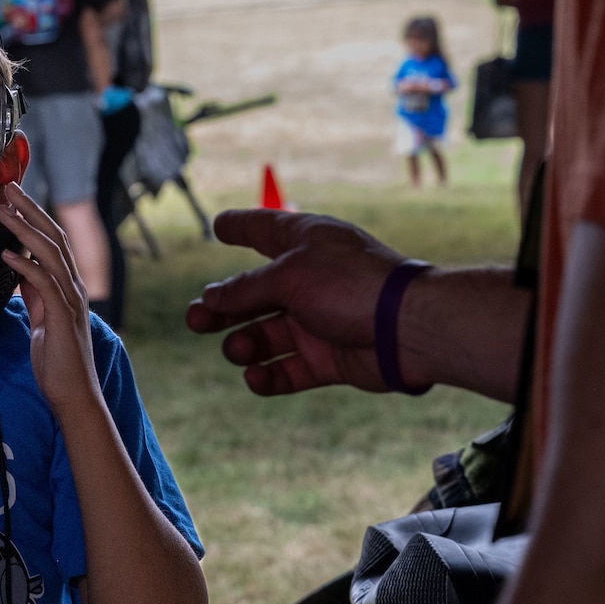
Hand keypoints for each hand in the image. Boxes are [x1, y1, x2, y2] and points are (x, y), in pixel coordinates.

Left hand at [0, 183, 97, 414]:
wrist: (72, 392)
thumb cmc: (57, 358)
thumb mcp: (41, 316)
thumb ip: (34, 291)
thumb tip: (19, 268)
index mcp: (68, 284)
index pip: (53, 239)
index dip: (34, 215)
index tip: (13, 196)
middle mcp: (73, 286)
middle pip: (54, 237)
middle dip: (31, 209)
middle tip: (9, 187)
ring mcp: (70, 300)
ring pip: (50, 254)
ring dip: (25, 230)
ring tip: (4, 212)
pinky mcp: (62, 317)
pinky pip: (44, 284)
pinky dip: (25, 266)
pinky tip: (8, 255)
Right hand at [184, 209, 410, 394]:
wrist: (408, 330)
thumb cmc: (351, 286)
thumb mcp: (288, 276)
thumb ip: (244, 289)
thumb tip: (210, 299)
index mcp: (305, 244)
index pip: (265, 229)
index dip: (240, 226)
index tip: (219, 226)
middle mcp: (310, 281)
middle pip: (253, 293)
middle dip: (221, 307)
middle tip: (195, 320)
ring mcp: (318, 321)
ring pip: (265, 335)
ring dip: (244, 344)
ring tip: (239, 349)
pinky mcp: (329, 358)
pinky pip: (289, 370)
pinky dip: (268, 377)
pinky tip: (255, 377)